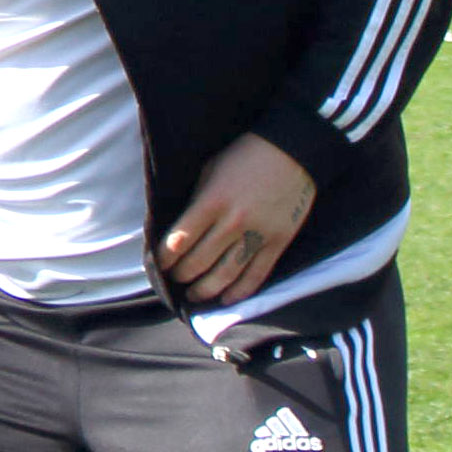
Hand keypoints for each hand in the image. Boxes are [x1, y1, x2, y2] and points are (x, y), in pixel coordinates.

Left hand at [159, 132, 316, 304]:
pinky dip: (240, 291)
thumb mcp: (209, 173)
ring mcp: (259, 234)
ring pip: (226, 275)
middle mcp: (233, 222)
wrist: (292, 152)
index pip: (179, 240)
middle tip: (174, 279)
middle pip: (199, 262)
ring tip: (194, 294)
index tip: (159, 263)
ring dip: (206, 290)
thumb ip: (195, 203)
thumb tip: (177, 232)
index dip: (165, 258)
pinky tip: (226, 299)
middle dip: (181, 275)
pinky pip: (257, 275)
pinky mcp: (279, 242)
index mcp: (211, 202)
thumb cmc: (243, 158)